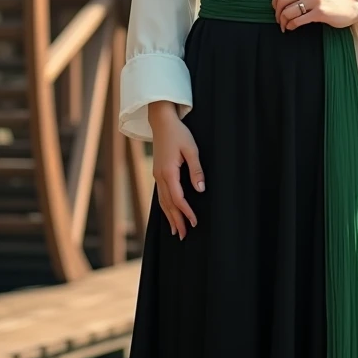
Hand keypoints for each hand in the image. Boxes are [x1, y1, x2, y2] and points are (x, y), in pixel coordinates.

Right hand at [149, 103, 204, 240]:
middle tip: (184, 235)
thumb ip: (196, 170)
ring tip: (176, 230)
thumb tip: (200, 189)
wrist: (162, 121)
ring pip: (162, 201)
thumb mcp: (191, 149)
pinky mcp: (158, 172)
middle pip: (168, 204)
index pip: (177, 198)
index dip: (186, 212)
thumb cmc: (178, 133)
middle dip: (176, 220)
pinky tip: (168, 212)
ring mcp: (157, 175)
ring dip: (169, 216)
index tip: (194, 222)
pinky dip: (165, 206)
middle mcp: (160, 176)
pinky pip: (161, 194)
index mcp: (168, 172)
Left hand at [271, 0, 357, 30]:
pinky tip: (292, 28)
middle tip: (279, 20)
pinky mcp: (320, 12)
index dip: (275, 0)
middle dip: (277, 13)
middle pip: (282, 0)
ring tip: (285, 26)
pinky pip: (298, 20)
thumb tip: (276, 3)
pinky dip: (291, 26)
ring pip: (288, 11)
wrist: (349, 6)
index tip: (276, 8)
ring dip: (283, 21)